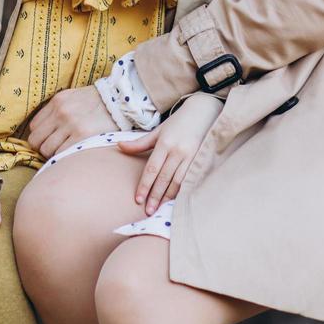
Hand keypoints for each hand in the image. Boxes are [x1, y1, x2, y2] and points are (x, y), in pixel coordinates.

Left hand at [26, 85, 117, 158]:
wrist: (122, 103)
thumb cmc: (98, 104)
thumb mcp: (74, 98)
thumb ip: (58, 110)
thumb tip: (43, 131)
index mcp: (58, 101)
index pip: (34, 127)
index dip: (40, 137)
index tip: (49, 140)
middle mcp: (61, 112)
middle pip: (36, 140)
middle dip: (43, 148)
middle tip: (56, 150)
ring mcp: (71, 124)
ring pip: (47, 150)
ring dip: (54, 154)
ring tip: (67, 152)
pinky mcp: (82, 136)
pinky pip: (61, 154)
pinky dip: (65, 158)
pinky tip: (74, 154)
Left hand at [116, 93, 223, 215]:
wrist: (203, 112)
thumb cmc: (177, 122)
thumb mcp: (158, 131)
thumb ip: (140, 143)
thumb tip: (119, 147)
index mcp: (165, 143)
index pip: (152, 169)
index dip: (144, 185)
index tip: (138, 199)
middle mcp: (178, 151)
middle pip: (163, 178)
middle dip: (155, 196)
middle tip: (147, 210)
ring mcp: (190, 156)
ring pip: (177, 182)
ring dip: (167, 197)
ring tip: (158, 208)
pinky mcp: (200, 160)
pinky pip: (188, 179)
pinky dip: (180, 191)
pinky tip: (174, 199)